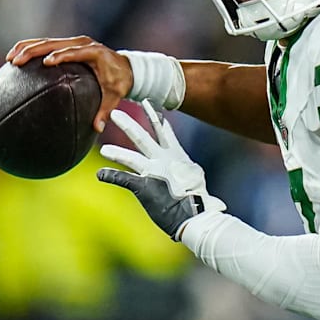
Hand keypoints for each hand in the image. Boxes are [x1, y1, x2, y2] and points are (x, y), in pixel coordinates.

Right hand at [6, 35, 132, 131]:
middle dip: (33, 50)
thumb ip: (106, 110)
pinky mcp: (67, 44)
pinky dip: (30, 48)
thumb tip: (98, 128)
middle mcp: (82, 43)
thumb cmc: (119, 81)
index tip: (47, 63)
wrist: (126, 67)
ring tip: (10, 59)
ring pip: (46, 41)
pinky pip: (46, 44)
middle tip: (17, 61)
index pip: (75, 52)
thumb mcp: (115, 96)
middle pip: (54, 43)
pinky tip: (14, 58)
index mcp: (95, 52)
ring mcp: (74, 42)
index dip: (61, 55)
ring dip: (26, 47)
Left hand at [97, 101, 224, 239]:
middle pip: (144, 137)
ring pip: (131, 157)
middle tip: (116, 113)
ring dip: (117, 152)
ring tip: (103, 148)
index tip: (151, 106)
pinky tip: (100, 173)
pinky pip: (123, 179)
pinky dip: (111, 176)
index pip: (166, 134)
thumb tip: (218, 205)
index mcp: (178, 158)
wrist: (196, 214)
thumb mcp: (202, 190)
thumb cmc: (200, 205)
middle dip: (130, 124)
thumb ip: (199, 184)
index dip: (158, 120)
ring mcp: (153, 173)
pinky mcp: (144, 187)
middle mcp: (164, 161)